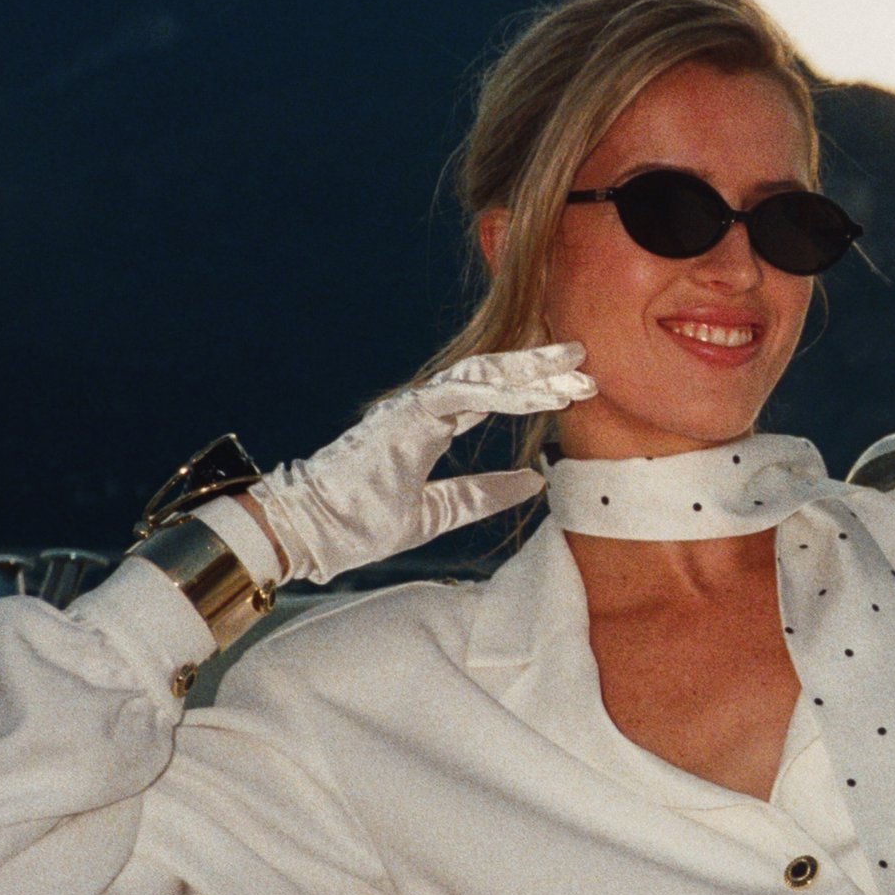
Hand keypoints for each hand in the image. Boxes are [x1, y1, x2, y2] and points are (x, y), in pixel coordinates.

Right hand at [243, 344, 596, 583]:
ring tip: (572, 366)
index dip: (531, 391)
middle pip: (491, 377)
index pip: (489, 397)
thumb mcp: (438, 513)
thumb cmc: (359, 522)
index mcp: (428, 425)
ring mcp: (412, 407)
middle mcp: (422, 407)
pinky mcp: (404, 415)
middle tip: (586, 364)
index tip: (574, 390)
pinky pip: (461, 394)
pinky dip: (501, 392)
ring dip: (529, 371)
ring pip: (481, 375)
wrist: (307, 531)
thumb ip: (483, 494)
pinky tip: (537, 391)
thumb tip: (534, 481)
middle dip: (540, 370)